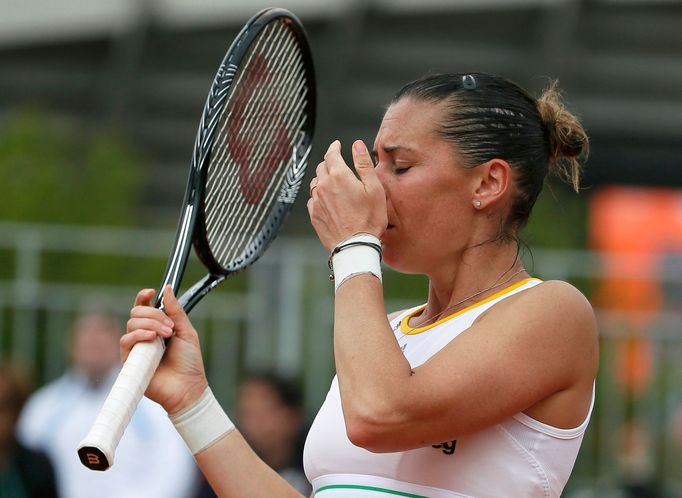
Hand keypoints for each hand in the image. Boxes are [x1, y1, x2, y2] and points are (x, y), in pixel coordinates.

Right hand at [121, 285, 208, 414]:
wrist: (188, 387)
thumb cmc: (189, 363)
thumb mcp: (186, 332)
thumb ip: (176, 311)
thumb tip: (167, 288)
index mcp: (157, 327)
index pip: (143, 307)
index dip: (143, 297)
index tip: (151, 291)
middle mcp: (144, 336)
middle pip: (136, 312)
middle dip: (154, 314)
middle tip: (170, 327)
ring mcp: (136, 348)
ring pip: (131, 324)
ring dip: (150, 324)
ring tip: (166, 335)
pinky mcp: (129, 361)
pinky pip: (125, 341)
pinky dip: (138, 335)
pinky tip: (152, 339)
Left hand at [307, 140, 387, 250]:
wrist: (355, 245)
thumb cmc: (369, 219)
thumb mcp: (374, 188)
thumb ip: (363, 164)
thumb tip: (357, 145)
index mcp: (339, 176)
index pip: (331, 154)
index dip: (334, 147)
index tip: (337, 145)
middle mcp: (324, 186)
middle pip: (322, 167)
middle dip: (329, 162)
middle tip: (337, 163)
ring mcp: (317, 201)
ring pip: (316, 182)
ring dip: (323, 178)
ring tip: (333, 181)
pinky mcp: (314, 214)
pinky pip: (313, 198)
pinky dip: (319, 194)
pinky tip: (328, 199)